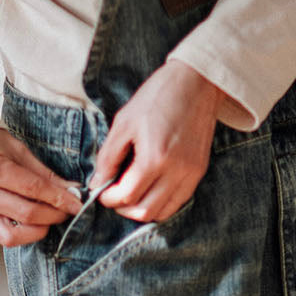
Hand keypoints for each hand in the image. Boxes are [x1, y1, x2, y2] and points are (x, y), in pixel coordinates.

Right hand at [0, 126, 79, 246]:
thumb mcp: (18, 150)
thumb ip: (44, 174)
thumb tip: (71, 192)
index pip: (33, 189)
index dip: (59, 199)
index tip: (77, 203)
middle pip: (26, 213)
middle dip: (53, 215)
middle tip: (67, 210)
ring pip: (13, 234)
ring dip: (39, 230)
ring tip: (50, 218)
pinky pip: (2, 236)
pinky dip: (23, 234)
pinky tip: (34, 223)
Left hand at [90, 60, 227, 221]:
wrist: (196, 82)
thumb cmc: (157, 97)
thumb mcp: (123, 123)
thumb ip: (108, 157)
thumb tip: (97, 183)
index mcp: (154, 158)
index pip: (126, 196)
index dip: (108, 199)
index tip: (101, 192)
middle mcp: (175, 172)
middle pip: (144, 212)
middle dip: (123, 208)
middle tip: (113, 196)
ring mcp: (190, 174)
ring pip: (162, 213)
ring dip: (142, 210)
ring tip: (131, 195)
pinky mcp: (199, 172)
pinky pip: (178, 202)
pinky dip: (160, 204)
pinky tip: (150, 190)